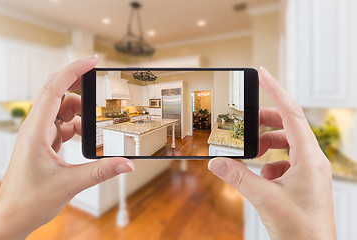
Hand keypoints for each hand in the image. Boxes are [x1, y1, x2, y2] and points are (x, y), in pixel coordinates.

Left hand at [0, 56, 134, 239]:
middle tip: (100, 88)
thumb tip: (127, 163)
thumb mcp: (70, 184)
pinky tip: (84, 138)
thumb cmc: (29, 200)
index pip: (54, 89)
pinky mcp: (42, 143)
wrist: (12, 217)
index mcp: (35, 131)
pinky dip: (75, 126)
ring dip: (79, 113)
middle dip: (80, 88)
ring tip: (95, 124)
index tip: (92, 61)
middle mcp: (34, 128)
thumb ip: (101, 171)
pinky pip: (60, 124)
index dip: (73, 71)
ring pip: (60, 110)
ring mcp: (37, 135)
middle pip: (57, 94)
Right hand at [208, 67, 335, 238]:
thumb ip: (238, 177)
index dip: (276, 91)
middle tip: (245, 121)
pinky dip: (269, 164)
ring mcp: (309, 171)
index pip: (292, 114)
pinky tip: (261, 177)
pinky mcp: (303, 182)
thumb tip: (216, 162)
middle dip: (264, 122)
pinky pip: (284, 162)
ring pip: (286, 145)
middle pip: (287, 127)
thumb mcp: (265, 199)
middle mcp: (312, 161)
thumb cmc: (302, 230)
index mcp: (310, 158)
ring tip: (250, 153)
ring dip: (266, 145)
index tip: (263, 74)